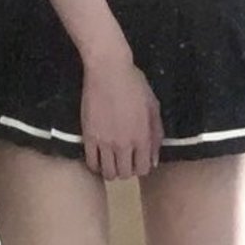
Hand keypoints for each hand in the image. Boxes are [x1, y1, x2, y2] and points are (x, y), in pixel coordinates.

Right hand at [81, 51, 164, 180]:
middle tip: (124, 160)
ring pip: (108, 173)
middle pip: (126, 174)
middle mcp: (124, 144)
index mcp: (143, 137)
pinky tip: (98, 157)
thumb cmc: (134, 84)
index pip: (144, 169)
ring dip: (111, 171)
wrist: (108, 71)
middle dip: (127, 170)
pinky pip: (91, 163)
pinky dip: (96, 165)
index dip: (141, 167)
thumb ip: (156, 135)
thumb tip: (154, 160)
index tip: (138, 159)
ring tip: (111, 161)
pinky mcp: (88, 137)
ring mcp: (105, 142)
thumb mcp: (153, 107)